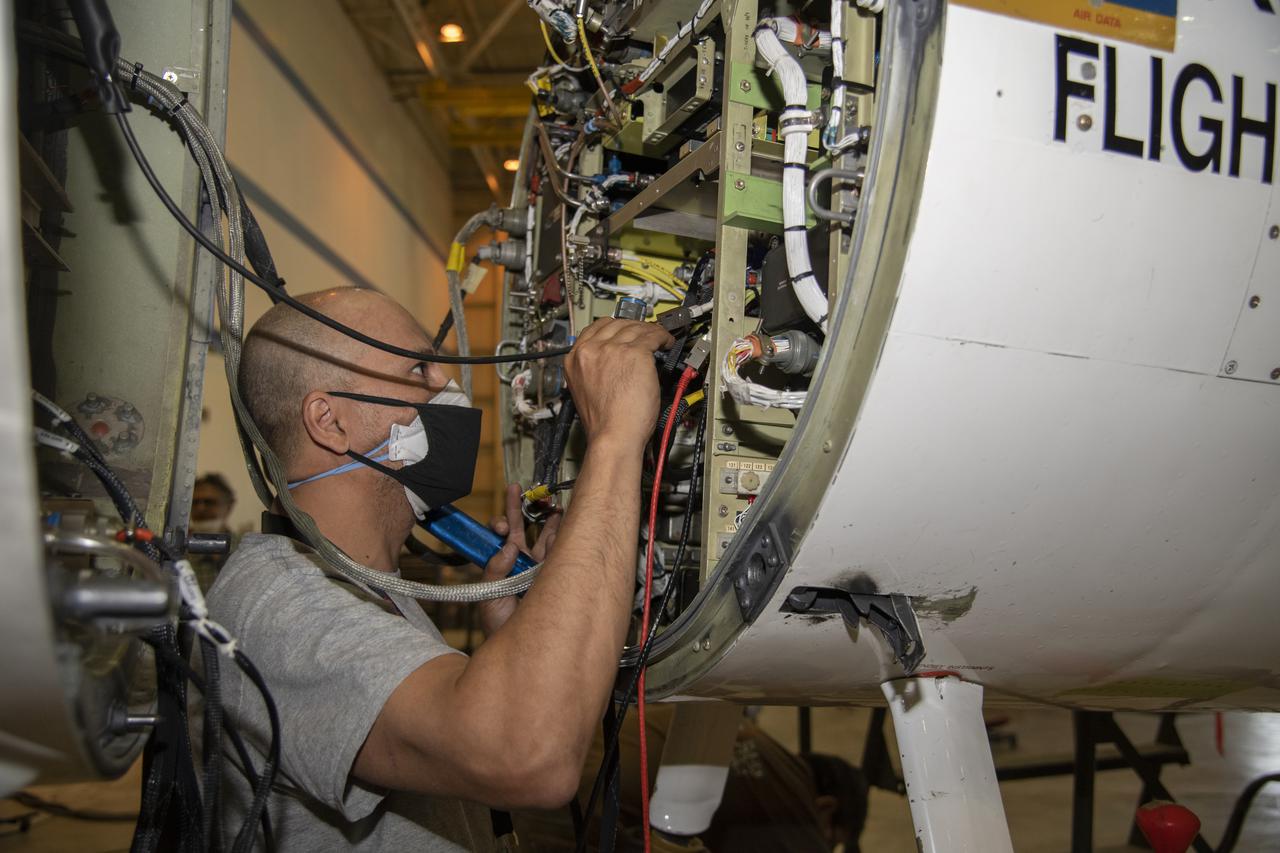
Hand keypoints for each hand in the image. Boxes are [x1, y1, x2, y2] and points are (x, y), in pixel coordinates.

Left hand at [477, 483, 562, 634]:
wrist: (521, 647)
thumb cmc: (500, 626)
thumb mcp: (489, 596)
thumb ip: (494, 570)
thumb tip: (508, 546)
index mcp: (503, 565)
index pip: (501, 539)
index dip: (501, 525)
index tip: (502, 526)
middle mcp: (521, 563)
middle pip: (520, 529)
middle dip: (518, 508)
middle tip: (516, 488)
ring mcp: (540, 568)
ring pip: (544, 536)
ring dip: (546, 518)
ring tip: (549, 502)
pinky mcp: (556, 574)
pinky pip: (561, 551)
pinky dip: (564, 534)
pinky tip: (564, 518)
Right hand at [564, 318, 673, 447]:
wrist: (612, 436)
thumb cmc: (604, 423)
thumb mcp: (587, 389)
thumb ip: (596, 369)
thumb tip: (616, 359)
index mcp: (575, 359)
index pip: (594, 328)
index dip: (614, 327)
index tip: (624, 330)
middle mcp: (590, 350)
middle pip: (616, 324)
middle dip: (633, 327)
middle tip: (645, 334)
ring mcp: (612, 350)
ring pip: (635, 329)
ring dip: (650, 331)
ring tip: (660, 339)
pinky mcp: (634, 354)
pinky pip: (653, 336)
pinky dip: (663, 338)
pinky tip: (667, 343)